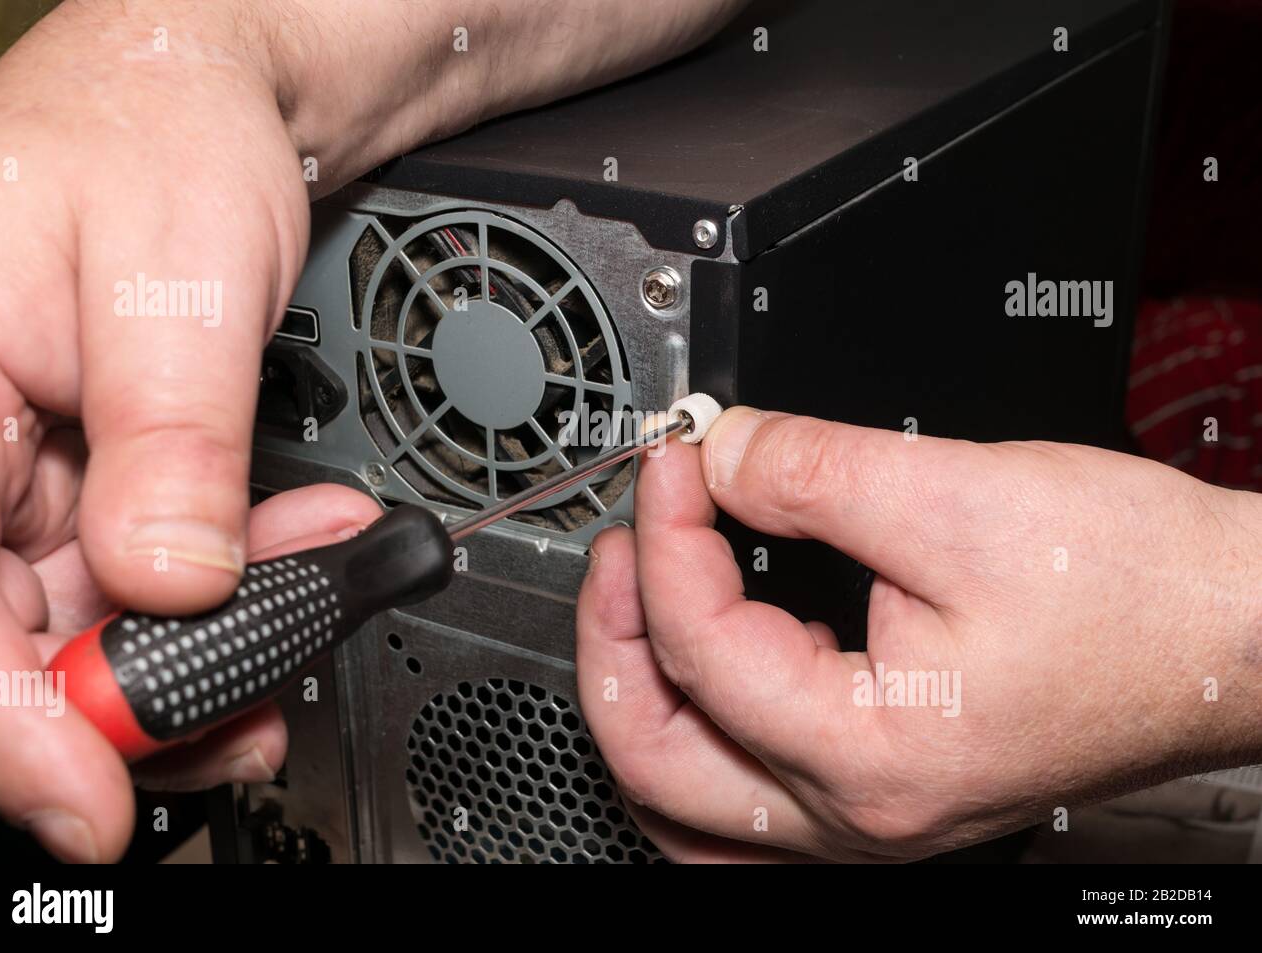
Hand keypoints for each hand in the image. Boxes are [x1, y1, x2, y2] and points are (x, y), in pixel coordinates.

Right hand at [0, 0, 743, 862]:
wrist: (207, 97)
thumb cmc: (159, 135)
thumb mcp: (173, 281)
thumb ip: (172, 443)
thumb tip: (174, 585)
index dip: (6, 721)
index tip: (93, 800)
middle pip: (3, 638)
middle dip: (144, 689)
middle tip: (263, 685)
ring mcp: (12, 472)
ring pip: (84, 623)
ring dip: (210, 635)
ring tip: (317, 579)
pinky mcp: (81, 481)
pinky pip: (139, 577)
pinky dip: (228, 588)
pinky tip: (299, 555)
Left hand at [576, 407, 1261, 861]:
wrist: (1234, 628)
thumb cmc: (1142, 589)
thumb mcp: (958, 498)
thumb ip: (813, 469)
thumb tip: (724, 451)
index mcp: (870, 754)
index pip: (698, 645)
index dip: (667, 533)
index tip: (676, 462)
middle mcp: (861, 811)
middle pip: (657, 758)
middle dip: (615, 634)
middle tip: (624, 541)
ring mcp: (871, 811)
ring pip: (689, 796)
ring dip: (643, 693)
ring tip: (638, 602)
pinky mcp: (887, 782)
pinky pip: (744, 793)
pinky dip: (698, 724)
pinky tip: (703, 662)